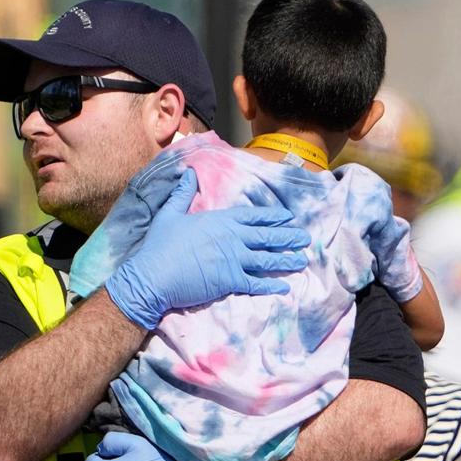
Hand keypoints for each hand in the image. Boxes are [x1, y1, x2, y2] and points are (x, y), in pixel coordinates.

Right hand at [105, 169, 309, 329]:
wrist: (154, 275)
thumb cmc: (160, 245)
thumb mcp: (170, 213)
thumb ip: (183, 193)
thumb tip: (189, 173)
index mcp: (220, 220)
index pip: (253, 217)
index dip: (273, 217)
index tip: (288, 217)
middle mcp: (232, 238)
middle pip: (267, 237)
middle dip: (288, 237)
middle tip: (305, 238)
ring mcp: (233, 260)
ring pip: (267, 259)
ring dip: (286, 260)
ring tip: (302, 260)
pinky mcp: (230, 281)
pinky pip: (257, 283)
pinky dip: (272, 286)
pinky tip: (285, 287)